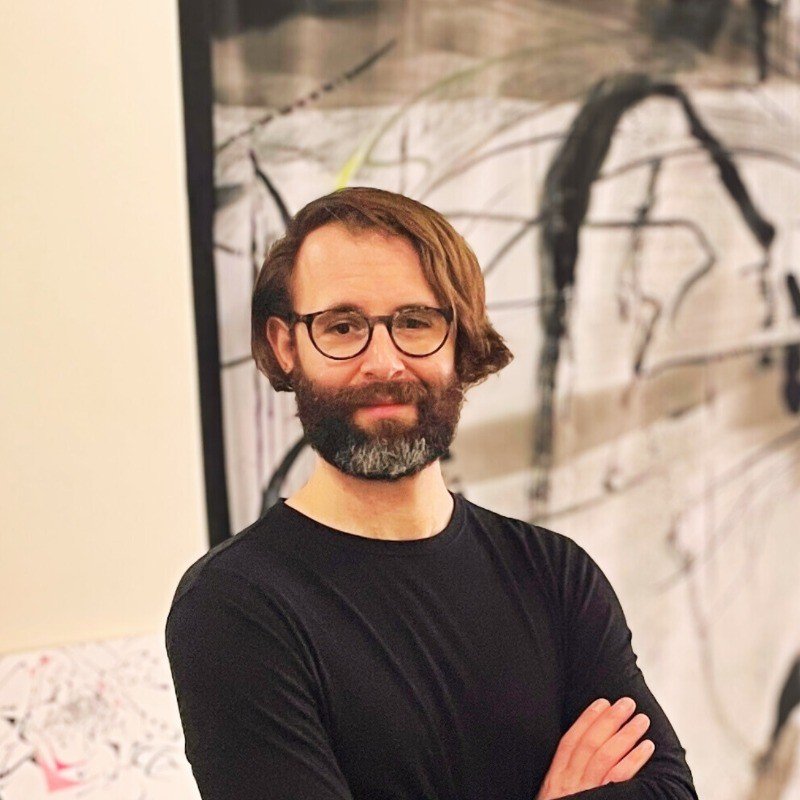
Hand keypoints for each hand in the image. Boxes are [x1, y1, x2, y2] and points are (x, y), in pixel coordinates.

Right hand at [535, 696, 654, 798]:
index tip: (601, 702)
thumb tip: (581, 759)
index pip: (570, 741)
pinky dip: (633, 760)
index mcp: (556, 779)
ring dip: (625, 735)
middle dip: (610, 720)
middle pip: (591, 744)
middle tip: (627, 702)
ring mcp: (585, 793)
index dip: (586, 720)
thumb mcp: (554, 798)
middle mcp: (569, 783)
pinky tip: (645, 748)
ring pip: (606, 757)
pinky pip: (619, 779)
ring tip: (641, 720)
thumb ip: (565, 779)